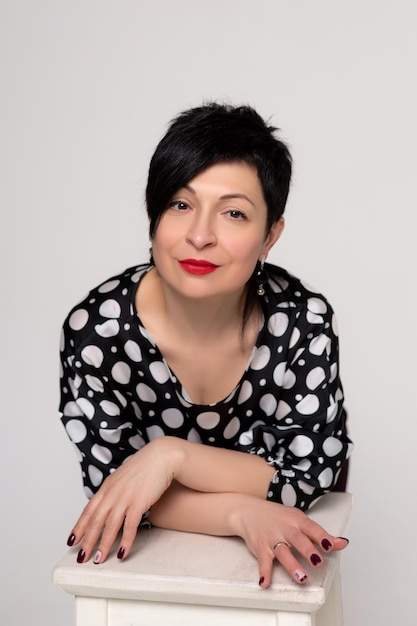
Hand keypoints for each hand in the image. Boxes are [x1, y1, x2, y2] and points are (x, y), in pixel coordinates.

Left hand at [66, 437, 180, 563]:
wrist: (161, 457)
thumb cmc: (145, 467)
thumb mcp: (123, 478)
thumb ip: (114, 491)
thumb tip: (109, 505)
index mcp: (107, 487)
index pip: (88, 510)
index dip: (79, 527)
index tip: (72, 540)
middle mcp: (113, 493)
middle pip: (95, 521)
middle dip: (87, 541)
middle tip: (81, 557)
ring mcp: (125, 498)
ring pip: (110, 526)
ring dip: (103, 545)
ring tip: (98, 560)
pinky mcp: (138, 502)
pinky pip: (129, 526)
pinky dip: (125, 541)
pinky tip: (122, 552)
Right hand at [230, 496, 348, 587]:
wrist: (249, 511)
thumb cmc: (278, 518)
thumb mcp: (299, 521)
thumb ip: (320, 534)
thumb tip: (342, 543)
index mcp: (297, 521)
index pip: (312, 528)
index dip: (322, 537)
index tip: (331, 546)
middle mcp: (285, 529)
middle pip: (298, 539)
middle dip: (308, 551)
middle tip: (317, 562)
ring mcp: (272, 538)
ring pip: (282, 552)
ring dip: (291, 565)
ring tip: (301, 578)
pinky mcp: (260, 547)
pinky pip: (263, 561)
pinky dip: (263, 572)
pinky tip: (265, 582)